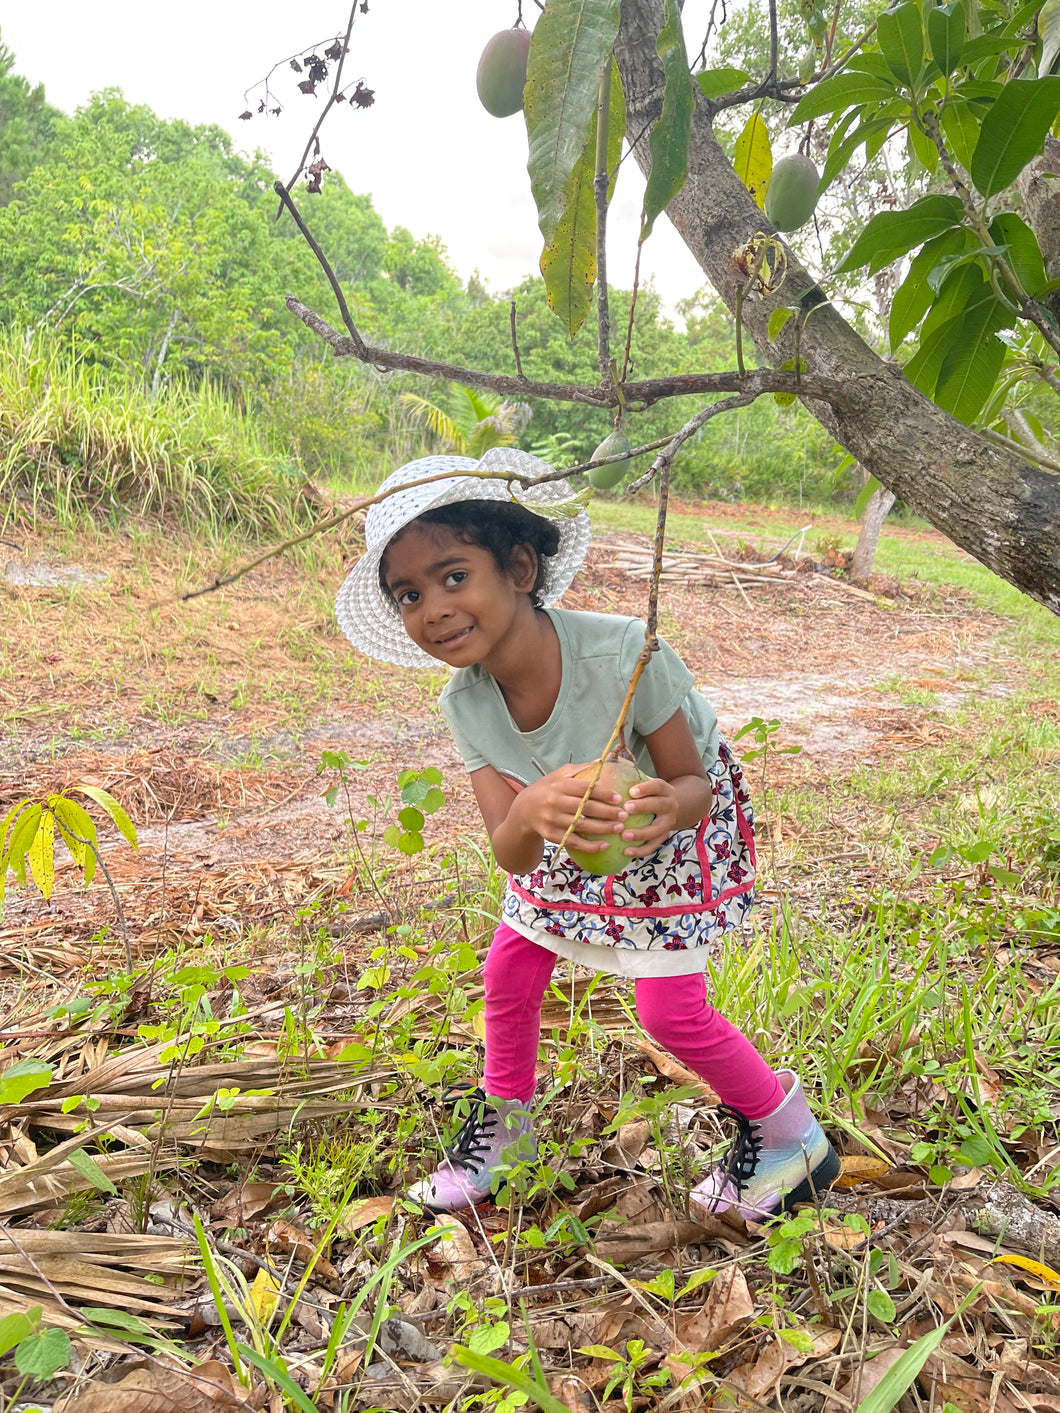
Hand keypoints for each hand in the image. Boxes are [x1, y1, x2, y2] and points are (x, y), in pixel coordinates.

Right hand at [512, 763, 626, 854]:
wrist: (523, 810)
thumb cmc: (547, 789)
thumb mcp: (559, 775)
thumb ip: (580, 769)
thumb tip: (603, 761)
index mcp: (558, 786)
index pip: (584, 788)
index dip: (602, 793)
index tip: (618, 798)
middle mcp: (554, 802)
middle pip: (585, 808)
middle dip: (607, 812)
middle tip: (624, 814)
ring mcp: (552, 820)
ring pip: (581, 826)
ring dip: (602, 828)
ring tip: (619, 828)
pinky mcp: (551, 835)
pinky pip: (573, 842)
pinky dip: (589, 846)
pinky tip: (604, 845)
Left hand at [616, 776, 679, 857]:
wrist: (671, 807)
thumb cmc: (648, 793)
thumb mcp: (643, 780)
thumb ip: (624, 772)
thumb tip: (597, 762)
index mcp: (665, 789)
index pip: (658, 786)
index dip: (646, 788)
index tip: (631, 792)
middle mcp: (670, 805)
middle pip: (659, 805)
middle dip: (643, 807)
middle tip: (625, 809)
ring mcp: (668, 823)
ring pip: (657, 829)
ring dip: (641, 833)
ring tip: (624, 835)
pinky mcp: (663, 837)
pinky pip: (653, 846)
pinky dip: (640, 851)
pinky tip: (626, 852)